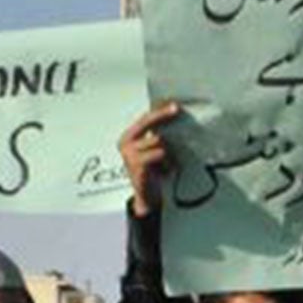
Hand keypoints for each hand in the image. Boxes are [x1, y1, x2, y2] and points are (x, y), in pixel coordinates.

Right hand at [119, 100, 181, 217]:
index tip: (172, 104)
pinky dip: (166, 161)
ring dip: (167, 151)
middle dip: (164, 118)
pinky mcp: (137, 164)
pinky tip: (165, 169)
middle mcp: (126, 143)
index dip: (158, 110)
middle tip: (176, 109)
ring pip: (157, 140)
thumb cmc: (152, 174)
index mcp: (128, 138)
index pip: (144, 119)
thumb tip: (172, 121)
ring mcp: (129, 153)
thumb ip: (156, 137)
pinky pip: (159, 153)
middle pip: (150, 125)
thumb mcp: (153, 151)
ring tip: (166, 164)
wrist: (147, 198)